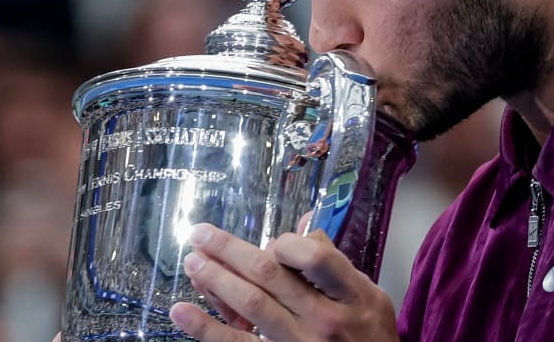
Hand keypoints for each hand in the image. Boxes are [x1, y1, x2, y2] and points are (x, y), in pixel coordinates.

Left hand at [169, 224, 399, 341]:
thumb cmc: (370, 335)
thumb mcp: (369, 294)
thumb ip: (334, 261)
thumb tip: (304, 224)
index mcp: (351, 295)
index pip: (314, 258)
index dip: (286, 243)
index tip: (271, 242)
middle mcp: (325, 319)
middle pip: (270, 277)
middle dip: (230, 250)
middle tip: (200, 234)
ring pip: (250, 305)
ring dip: (215, 279)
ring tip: (192, 261)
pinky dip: (206, 328)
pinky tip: (183, 311)